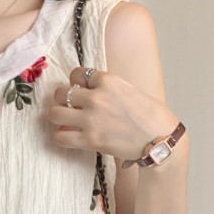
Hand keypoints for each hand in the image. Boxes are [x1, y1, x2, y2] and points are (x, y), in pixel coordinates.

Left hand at [47, 66, 178, 161]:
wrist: (159, 138)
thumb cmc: (150, 115)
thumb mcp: (128, 90)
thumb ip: (107, 89)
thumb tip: (89, 91)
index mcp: (108, 80)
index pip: (77, 74)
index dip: (75, 82)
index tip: (79, 90)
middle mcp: (96, 97)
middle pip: (61, 92)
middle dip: (61, 99)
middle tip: (66, 106)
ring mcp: (91, 119)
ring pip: (54, 113)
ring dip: (56, 116)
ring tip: (63, 120)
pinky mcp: (89, 140)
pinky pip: (60, 137)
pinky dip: (61, 137)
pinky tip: (68, 136)